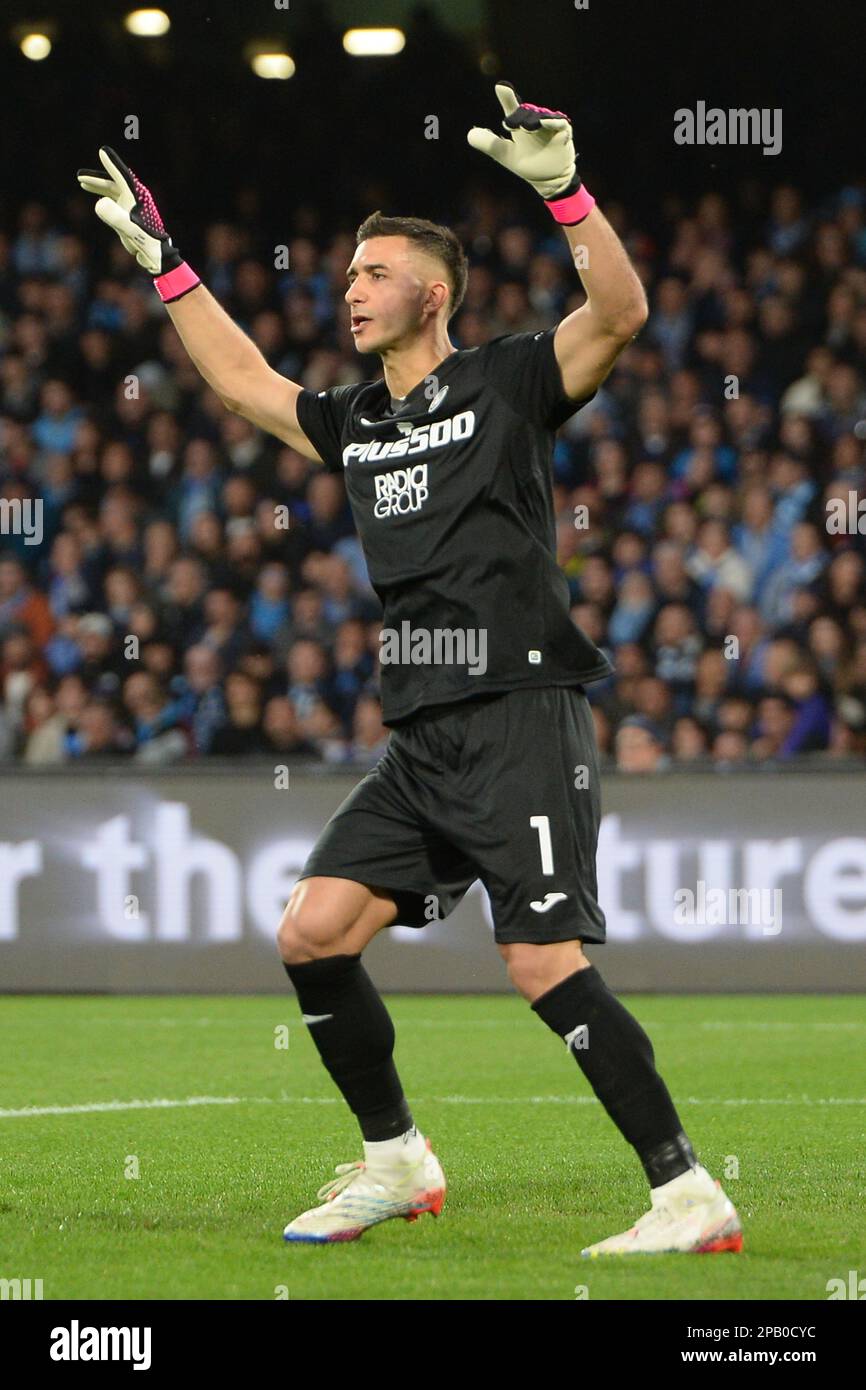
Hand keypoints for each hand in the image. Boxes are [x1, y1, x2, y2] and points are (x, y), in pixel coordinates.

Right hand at [77, 146, 182, 275]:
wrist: (155, 254)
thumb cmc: (145, 241)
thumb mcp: (128, 228)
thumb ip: (114, 215)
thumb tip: (99, 203)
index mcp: (136, 196)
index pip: (121, 175)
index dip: (111, 163)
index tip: (102, 151)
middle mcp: (135, 198)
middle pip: (113, 182)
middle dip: (96, 178)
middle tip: (79, 175)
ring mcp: (132, 206)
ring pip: (112, 191)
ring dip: (98, 186)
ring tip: (82, 182)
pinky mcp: (129, 215)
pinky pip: (114, 201)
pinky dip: (104, 196)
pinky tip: (96, 197)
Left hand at [467, 81, 576, 198]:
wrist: (547, 180)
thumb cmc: (526, 163)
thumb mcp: (504, 154)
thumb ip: (490, 143)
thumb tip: (470, 134)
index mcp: (519, 123)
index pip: (512, 108)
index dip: (506, 97)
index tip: (501, 87)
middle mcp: (534, 121)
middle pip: (526, 112)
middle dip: (519, 117)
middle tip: (510, 126)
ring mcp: (549, 125)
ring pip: (541, 117)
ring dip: (534, 121)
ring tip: (528, 129)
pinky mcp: (563, 132)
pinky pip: (559, 123)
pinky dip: (553, 122)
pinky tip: (546, 123)